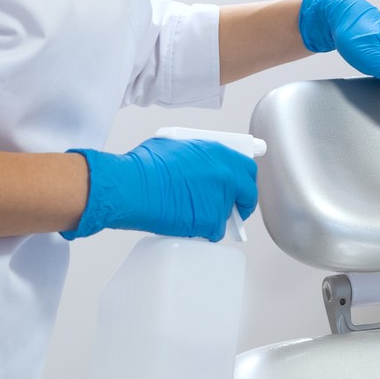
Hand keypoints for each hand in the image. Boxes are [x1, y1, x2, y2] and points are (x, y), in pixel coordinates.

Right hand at [62, 137, 257, 240]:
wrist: (131, 187)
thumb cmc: (144, 167)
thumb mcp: (175, 146)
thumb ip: (196, 156)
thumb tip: (196, 164)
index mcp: (217, 153)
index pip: (247, 168)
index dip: (243, 179)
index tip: (240, 186)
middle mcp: (225, 175)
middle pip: (248, 194)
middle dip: (241, 203)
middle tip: (232, 208)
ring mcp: (219, 200)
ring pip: (226, 215)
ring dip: (215, 217)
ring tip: (191, 214)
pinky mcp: (210, 222)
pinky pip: (213, 232)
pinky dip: (202, 232)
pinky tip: (185, 224)